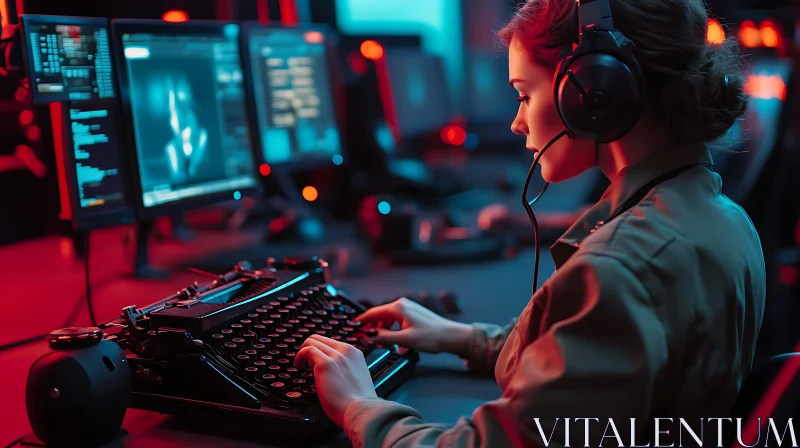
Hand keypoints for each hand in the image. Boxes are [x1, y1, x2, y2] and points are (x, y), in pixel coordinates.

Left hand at [294, 334, 377, 427]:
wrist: (361, 412)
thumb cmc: (359, 404)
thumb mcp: (356, 379)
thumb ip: (347, 370)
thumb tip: (333, 373)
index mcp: (355, 354)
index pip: (332, 343)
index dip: (320, 351)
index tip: (315, 361)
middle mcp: (346, 351)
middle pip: (320, 338)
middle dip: (310, 348)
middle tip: (306, 363)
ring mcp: (336, 356)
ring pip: (312, 341)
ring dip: (304, 351)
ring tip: (302, 365)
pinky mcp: (325, 364)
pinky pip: (307, 350)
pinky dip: (299, 356)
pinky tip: (299, 365)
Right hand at [356, 298, 473, 355]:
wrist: (453, 337)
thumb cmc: (432, 336)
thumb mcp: (404, 340)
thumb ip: (383, 338)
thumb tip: (368, 337)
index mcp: (398, 307)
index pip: (373, 313)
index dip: (362, 322)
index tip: (354, 328)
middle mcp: (403, 305)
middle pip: (381, 317)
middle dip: (375, 329)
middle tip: (369, 340)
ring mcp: (410, 310)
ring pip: (390, 321)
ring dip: (387, 333)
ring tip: (387, 345)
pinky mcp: (415, 316)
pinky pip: (399, 324)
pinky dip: (397, 333)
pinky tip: (401, 346)